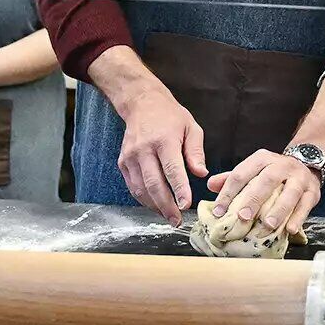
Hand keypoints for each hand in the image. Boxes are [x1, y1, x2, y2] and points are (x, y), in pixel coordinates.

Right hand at [116, 87, 206, 225]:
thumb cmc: (171, 117)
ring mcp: (130, 157)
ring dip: (154, 206)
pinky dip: (144, 199)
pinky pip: (133, 186)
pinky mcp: (123, 163)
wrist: (142, 104)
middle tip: (177, 220)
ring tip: (169, 217)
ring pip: (140, 188)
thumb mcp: (191, 128)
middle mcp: (144, 149)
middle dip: (165, 205)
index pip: (172, 169)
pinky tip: (156, 206)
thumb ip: (195, 152)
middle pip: (153, 183)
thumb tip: (201, 174)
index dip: (179, 189)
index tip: (186, 205)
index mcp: (164, 140)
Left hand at [207, 149, 320, 237]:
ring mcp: (299, 178)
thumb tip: (210, 185)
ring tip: (267, 225)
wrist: (306, 163)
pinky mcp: (313, 190)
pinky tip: (290, 229)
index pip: (241, 174)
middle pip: (267, 180)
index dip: (228, 193)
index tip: (218, 211)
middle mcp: (282, 165)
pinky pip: (306, 204)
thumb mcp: (253, 170)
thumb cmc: (273, 173)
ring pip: (290, 192)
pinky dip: (299, 217)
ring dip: (279, 210)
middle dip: (254, 199)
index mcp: (262, 159)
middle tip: (243, 217)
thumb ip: (232, 178)